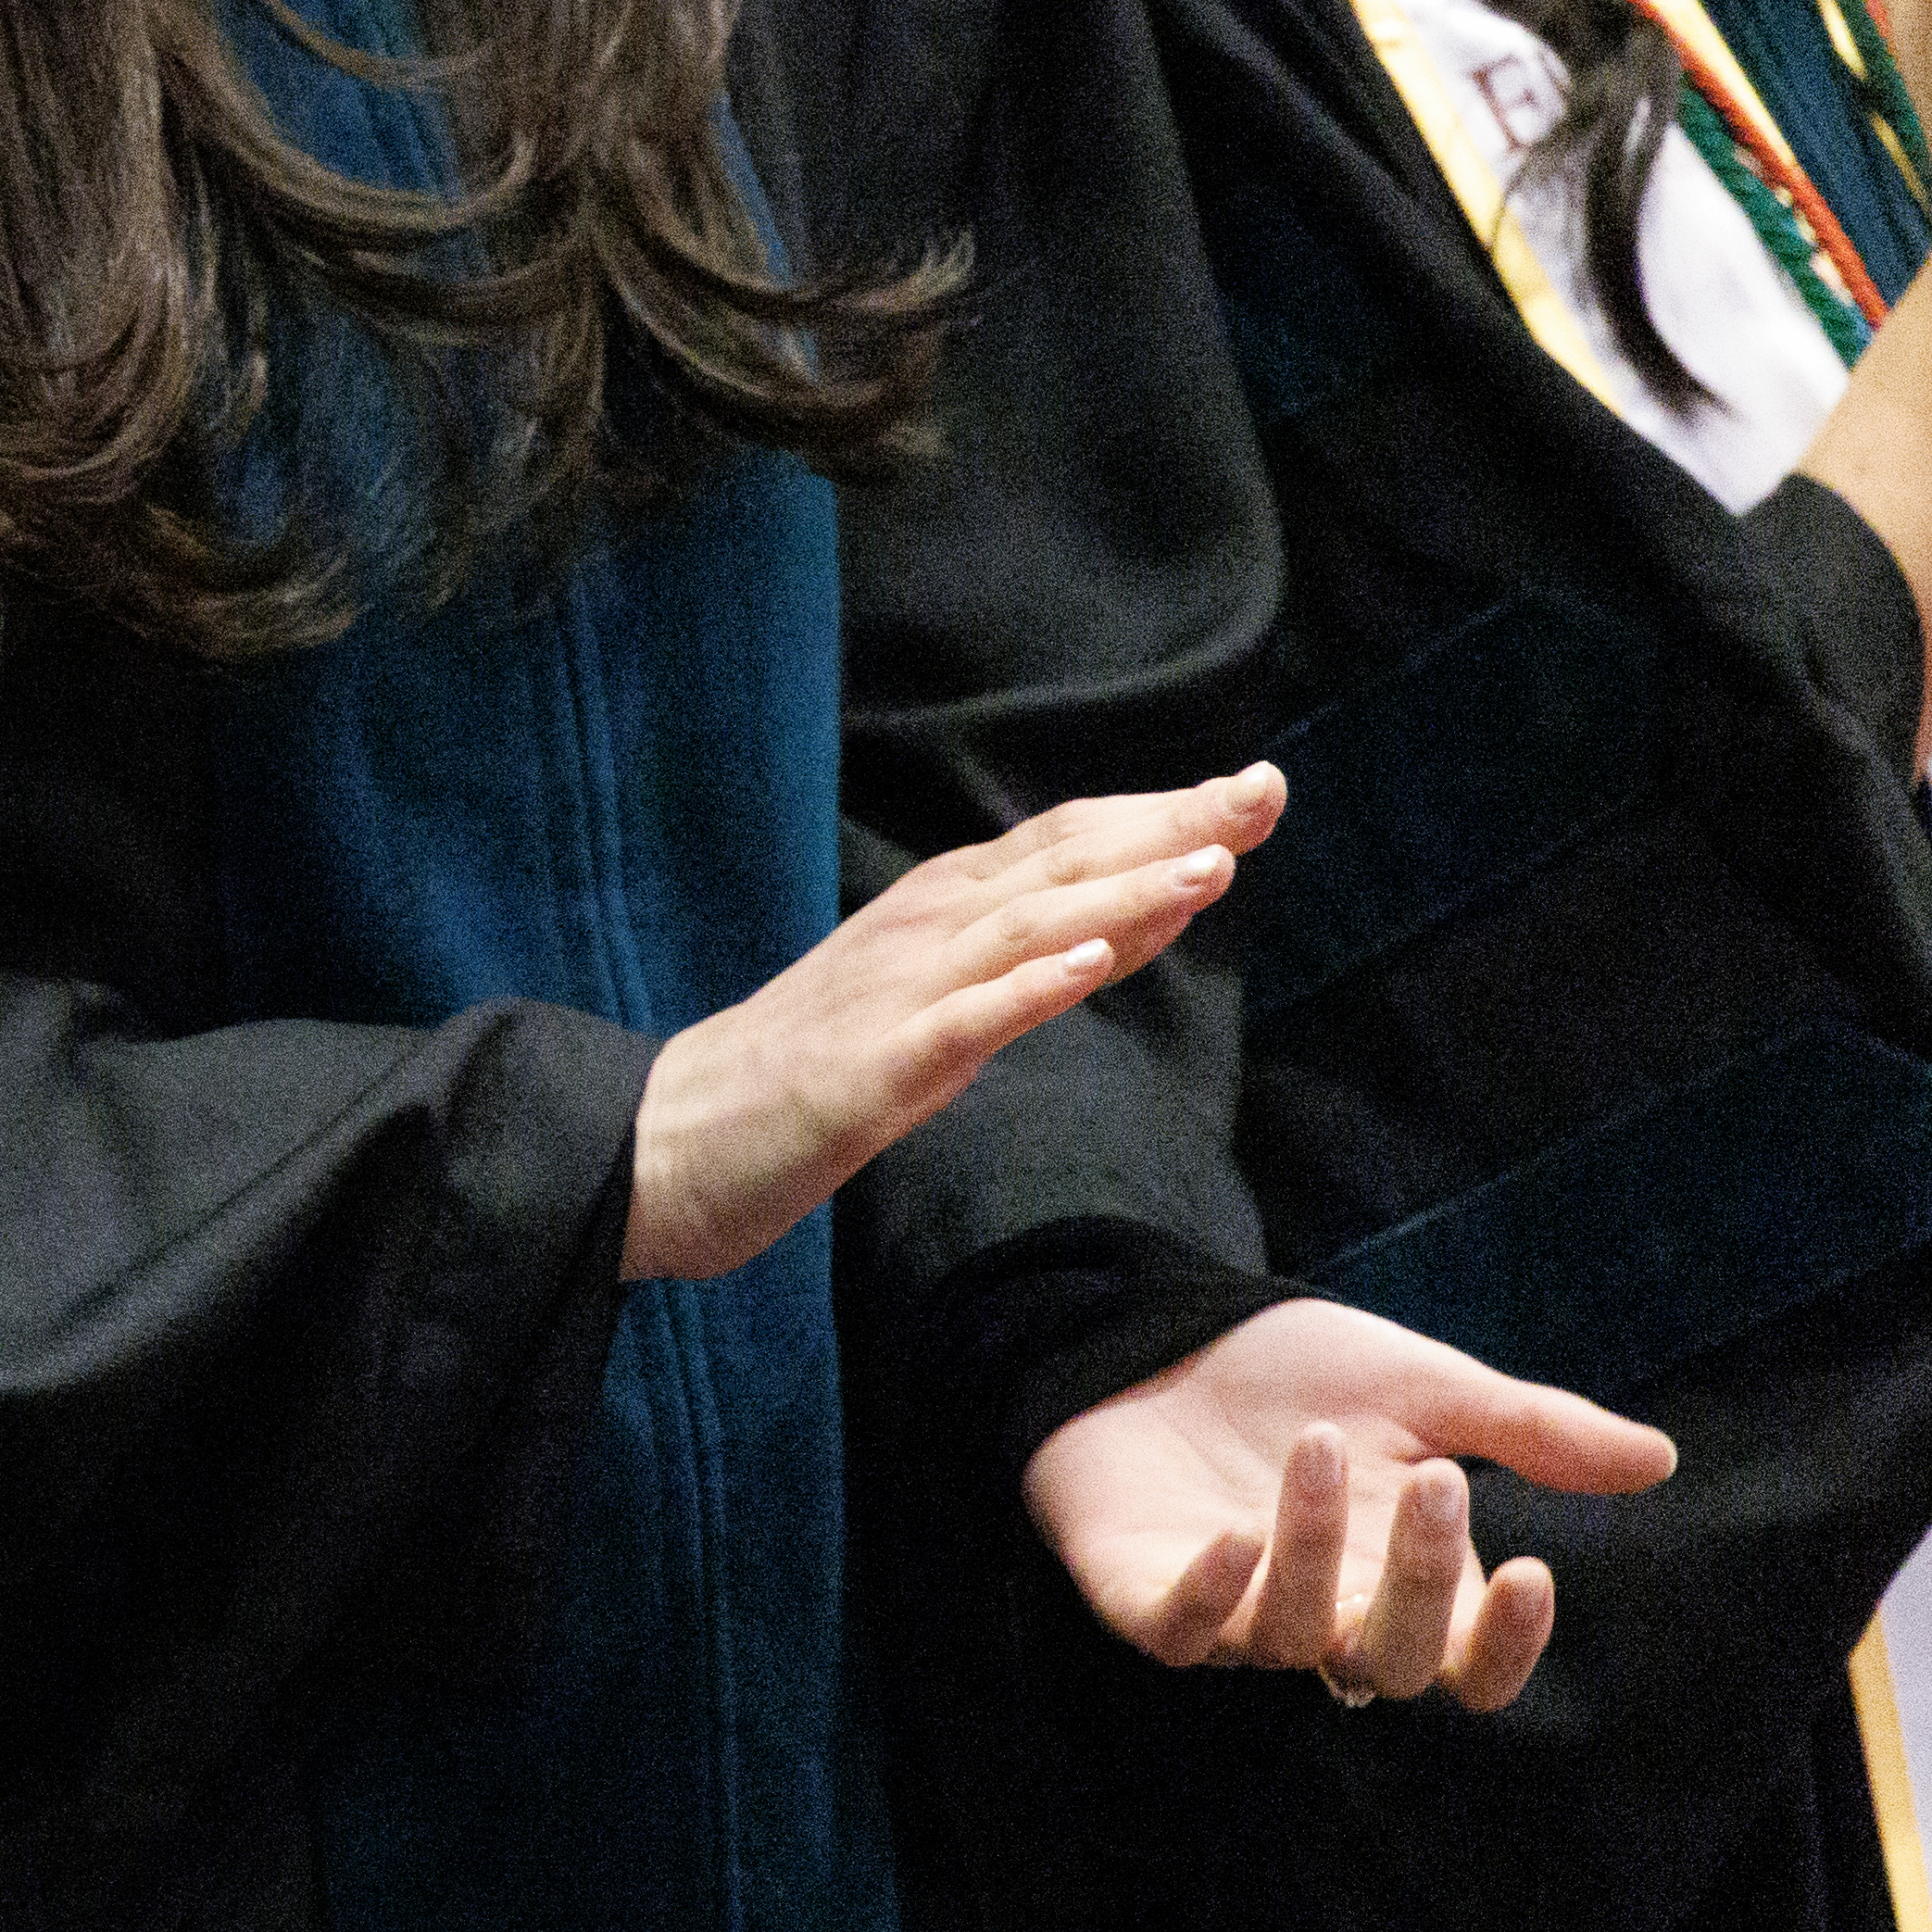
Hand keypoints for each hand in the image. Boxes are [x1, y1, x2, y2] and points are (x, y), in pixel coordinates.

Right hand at [625, 770, 1282, 1282]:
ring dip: (1120, 894)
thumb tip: (1127, 921)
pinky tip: (1092, 959)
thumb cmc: (803, 1072)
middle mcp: (920, 932)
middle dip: (1168, 829)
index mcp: (936, 911)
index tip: (1255, 792)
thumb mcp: (930, 1002)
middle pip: (1060, 865)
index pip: (1066, 842)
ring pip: (1024, 929)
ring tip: (1208, 867)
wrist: (668, 1139)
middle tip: (1264, 793)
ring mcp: (894, 996)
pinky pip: (963, 1019)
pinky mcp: (870, 1066)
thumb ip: (1020, 959)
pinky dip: (1031, 983)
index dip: (1162, 813)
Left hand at [1022, 1294, 1674, 1706]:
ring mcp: (1231, 1611)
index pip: (1473, 1663)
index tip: (1536, 1572)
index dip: (1508, 1645)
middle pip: (1394, 1661)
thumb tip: (1661, 1458)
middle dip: (1422, 1580)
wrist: (1159, 1332)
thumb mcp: (1423, 1388)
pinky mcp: (1139, 1593)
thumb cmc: (1297, 1375)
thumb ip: (1532, 1430)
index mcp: (1404, 1578)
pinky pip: (1177, 1632)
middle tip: (1436, 1482)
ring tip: (1318, 1444)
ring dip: (1314, 1550)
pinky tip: (1235, 1540)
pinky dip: (1209, 1597)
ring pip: (1291, 1637)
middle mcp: (1325, 1612)